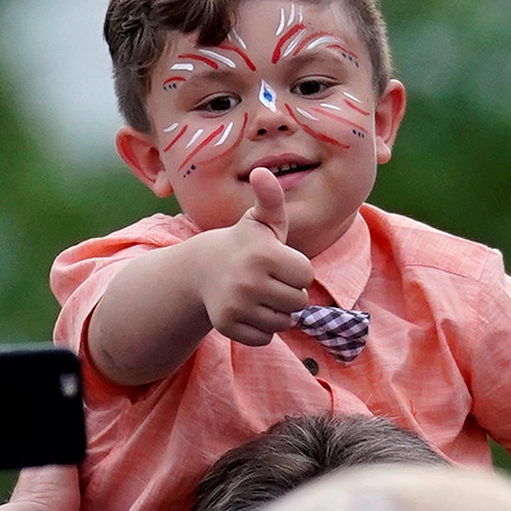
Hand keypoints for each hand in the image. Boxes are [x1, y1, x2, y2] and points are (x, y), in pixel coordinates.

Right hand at [199, 169, 313, 346]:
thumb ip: (271, 199)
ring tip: (261, 295)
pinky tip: (249, 310)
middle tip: (270, 280)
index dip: (297, 270)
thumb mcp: (261, 220)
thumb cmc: (244, 243)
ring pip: (284, 322)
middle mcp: (248, 282)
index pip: (306, 276)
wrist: (203, 268)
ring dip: (278, 312)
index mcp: (263, 255)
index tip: (279, 262)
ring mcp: (236, 306)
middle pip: (299, 302)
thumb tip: (262, 171)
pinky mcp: (228, 326)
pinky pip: (265, 338)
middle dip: (290, 292)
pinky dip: (262, 329)